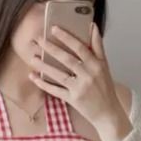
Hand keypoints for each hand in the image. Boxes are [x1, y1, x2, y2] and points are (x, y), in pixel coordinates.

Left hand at [29, 21, 127, 136]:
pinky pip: (56, 90)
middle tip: (38, 40)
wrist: (108, 113)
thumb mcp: (105, 65)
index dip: (66, 37)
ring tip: (32, 58)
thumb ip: (97, 46)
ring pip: (59, 75)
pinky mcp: (73, 100)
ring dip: (44, 66)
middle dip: (51, 49)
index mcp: (96, 65)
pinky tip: (34, 77)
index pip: (80, 47)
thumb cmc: (105, 88)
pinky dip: (44, 84)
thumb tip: (93, 26)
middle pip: (67, 59)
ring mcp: (80, 88)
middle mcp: (88, 75)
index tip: (54, 29)